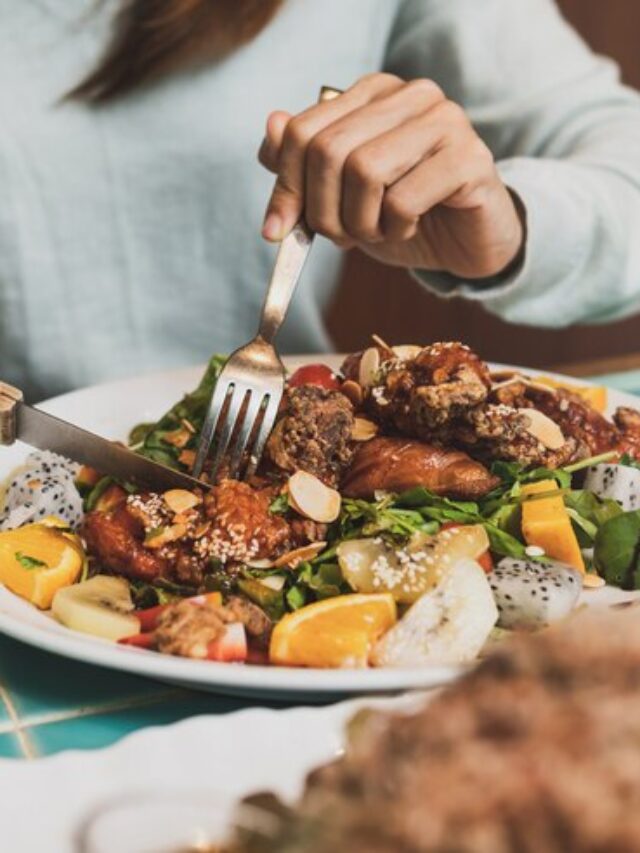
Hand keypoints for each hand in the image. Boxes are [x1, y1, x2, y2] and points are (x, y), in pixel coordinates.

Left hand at [259, 73, 523, 279]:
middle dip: (322, 212)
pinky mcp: (470, 158)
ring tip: (377, 232)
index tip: (278, 231)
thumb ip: (303, 164)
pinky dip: (395, 228)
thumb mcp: (342, 196)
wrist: (466, 242)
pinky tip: (407, 228)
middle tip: (341, 238)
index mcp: (372, 94)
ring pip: (364, 171)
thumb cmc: (402, 215)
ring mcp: (444, 121)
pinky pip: (404, 199)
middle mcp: (409, 96)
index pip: (303, 131)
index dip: (284, 187)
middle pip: (329, 152)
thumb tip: (273, 126)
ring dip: (360, 222)